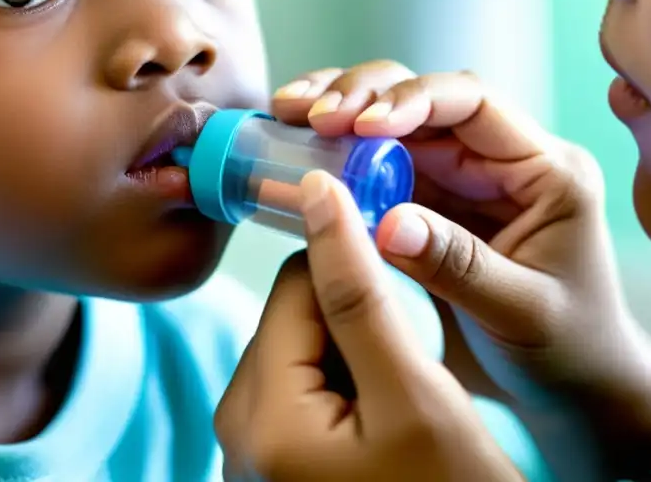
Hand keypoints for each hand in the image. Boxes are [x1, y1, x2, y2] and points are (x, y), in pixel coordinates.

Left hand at [215, 171, 521, 481]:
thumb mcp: (415, 394)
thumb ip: (360, 293)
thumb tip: (317, 194)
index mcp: (260, 414)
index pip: (296, 285)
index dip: (354, 261)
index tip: (404, 258)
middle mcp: (236, 430)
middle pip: (295, 317)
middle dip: (357, 319)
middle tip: (412, 362)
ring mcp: (252, 449)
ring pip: (303, 348)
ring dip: (356, 352)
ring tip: (402, 401)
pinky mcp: (274, 458)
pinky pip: (305, 387)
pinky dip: (348, 383)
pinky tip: (385, 418)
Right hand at [271, 62, 650, 478]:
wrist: (573, 388)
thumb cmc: (567, 350)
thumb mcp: (520, 312)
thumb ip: (456, 264)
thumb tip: (385, 222)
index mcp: (546, 170)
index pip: (474, 104)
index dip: (414, 101)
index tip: (362, 126)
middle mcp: (501, 160)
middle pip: (424, 99)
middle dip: (363, 97)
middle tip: (308, 117)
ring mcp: (462, 178)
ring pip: (394, 122)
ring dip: (340, 111)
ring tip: (289, 112)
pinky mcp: (429, 201)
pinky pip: (378, 163)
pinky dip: (337, 152)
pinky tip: (299, 142)